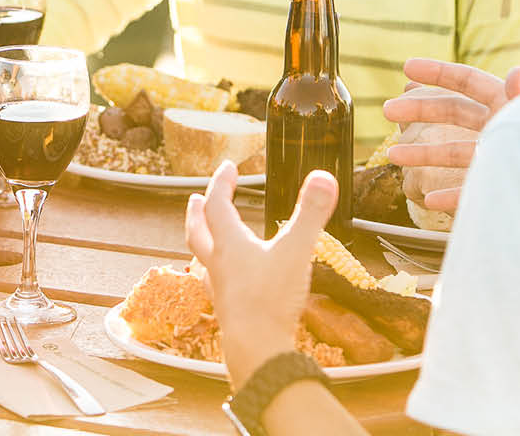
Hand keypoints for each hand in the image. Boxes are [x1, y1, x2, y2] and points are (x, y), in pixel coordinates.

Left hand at [186, 162, 335, 387]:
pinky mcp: (230, 312)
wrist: (256, 351)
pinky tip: (230, 280)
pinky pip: (217, 285)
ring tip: (208, 238)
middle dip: (198, 212)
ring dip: (204, 243)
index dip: (222, 183)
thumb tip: (323, 177)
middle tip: (196, 199)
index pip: (218, 205)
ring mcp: (222, 290)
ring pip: (204, 260)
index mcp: (230, 245)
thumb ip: (310, 214)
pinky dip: (220, 274)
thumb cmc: (269, 302)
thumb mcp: (296, 251)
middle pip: (199, 233)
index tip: (228, 167)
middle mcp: (220, 265)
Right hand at [383, 59, 519, 212]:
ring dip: (423, 154)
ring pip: (455, 152)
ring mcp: (502, 157)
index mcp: (511, 103)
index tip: (406, 67)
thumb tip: (515, 71)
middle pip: (454, 113)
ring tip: (392, 157)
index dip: (437, 72)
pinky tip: (429, 199)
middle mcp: (503, 127)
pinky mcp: (505, 188)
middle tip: (386, 111)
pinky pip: (472, 190)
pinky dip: (450, 195)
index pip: (468, 81)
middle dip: (420, 111)